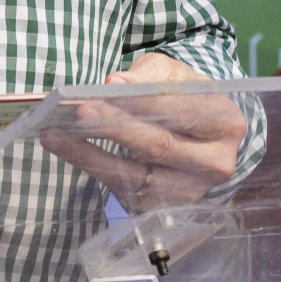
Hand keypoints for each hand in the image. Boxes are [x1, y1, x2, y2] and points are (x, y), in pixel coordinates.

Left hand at [38, 52, 244, 212]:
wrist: (206, 138)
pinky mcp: (164, 207)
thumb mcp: (178, 74)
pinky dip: (92, 168)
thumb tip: (115, 84)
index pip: (183, 111)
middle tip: (80, 111)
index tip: (109, 88)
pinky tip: (66, 149)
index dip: (145, 102)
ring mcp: (190, 191)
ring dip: (90, 155)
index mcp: (225, 123)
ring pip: (135, 175)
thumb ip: (148, 74)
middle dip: (116, 128)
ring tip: (55, 133)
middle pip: (159, 146)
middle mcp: (214, 163)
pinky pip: (123, 189)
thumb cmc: (188, 97)